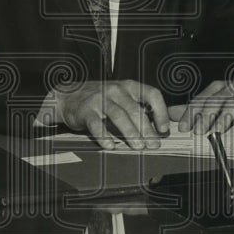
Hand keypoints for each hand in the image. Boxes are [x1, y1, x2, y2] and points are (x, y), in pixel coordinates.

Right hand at [55, 81, 170, 149]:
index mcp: (128, 86)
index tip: (164, 129)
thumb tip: (159, 127)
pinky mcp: (86, 111)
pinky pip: (97, 125)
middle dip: (146, 129)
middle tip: (153, 144)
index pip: (151, 94)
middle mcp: (116, 90)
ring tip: (138, 147)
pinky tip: (111, 146)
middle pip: (135, 110)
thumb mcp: (121, 96)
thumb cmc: (101, 99)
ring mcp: (100, 99)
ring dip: (130, 133)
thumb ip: (138, 107)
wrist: (69, 96)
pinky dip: (104, 137)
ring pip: (119, 116)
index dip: (161, 111)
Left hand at [171, 75, 233, 135]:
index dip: (190, 113)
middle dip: (205, 116)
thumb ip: (196, 106)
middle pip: (215, 102)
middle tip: (197, 132)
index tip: (182, 128)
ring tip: (217, 131)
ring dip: (225, 118)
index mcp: (218, 88)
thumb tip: (170, 114)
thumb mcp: (218, 96)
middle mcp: (231, 88)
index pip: (201, 100)